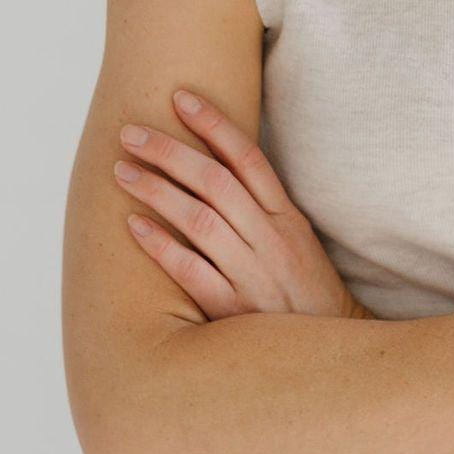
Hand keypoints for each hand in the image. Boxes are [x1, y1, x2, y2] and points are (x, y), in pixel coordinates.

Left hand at [111, 89, 370, 322]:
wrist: (331, 356)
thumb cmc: (305, 297)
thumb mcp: (296, 244)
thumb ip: (263, 210)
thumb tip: (219, 169)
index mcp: (287, 219)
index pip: (248, 158)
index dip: (214, 124)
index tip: (180, 97)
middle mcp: (271, 239)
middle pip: (215, 181)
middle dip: (170, 152)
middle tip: (130, 133)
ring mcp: (254, 274)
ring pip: (199, 219)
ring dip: (157, 191)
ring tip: (122, 171)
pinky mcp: (234, 311)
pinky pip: (192, 271)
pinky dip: (162, 246)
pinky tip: (135, 226)